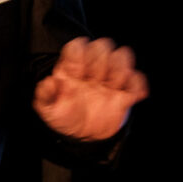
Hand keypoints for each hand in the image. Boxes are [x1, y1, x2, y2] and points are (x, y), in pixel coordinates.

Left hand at [33, 37, 148, 140]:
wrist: (84, 136)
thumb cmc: (65, 116)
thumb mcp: (48, 110)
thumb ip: (44, 96)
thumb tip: (51, 82)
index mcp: (72, 67)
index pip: (78, 46)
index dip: (78, 56)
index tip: (75, 75)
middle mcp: (93, 68)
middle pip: (103, 44)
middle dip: (99, 62)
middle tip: (94, 81)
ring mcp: (111, 78)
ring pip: (123, 55)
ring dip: (119, 70)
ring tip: (112, 87)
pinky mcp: (126, 92)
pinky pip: (138, 79)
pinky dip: (137, 85)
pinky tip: (128, 97)